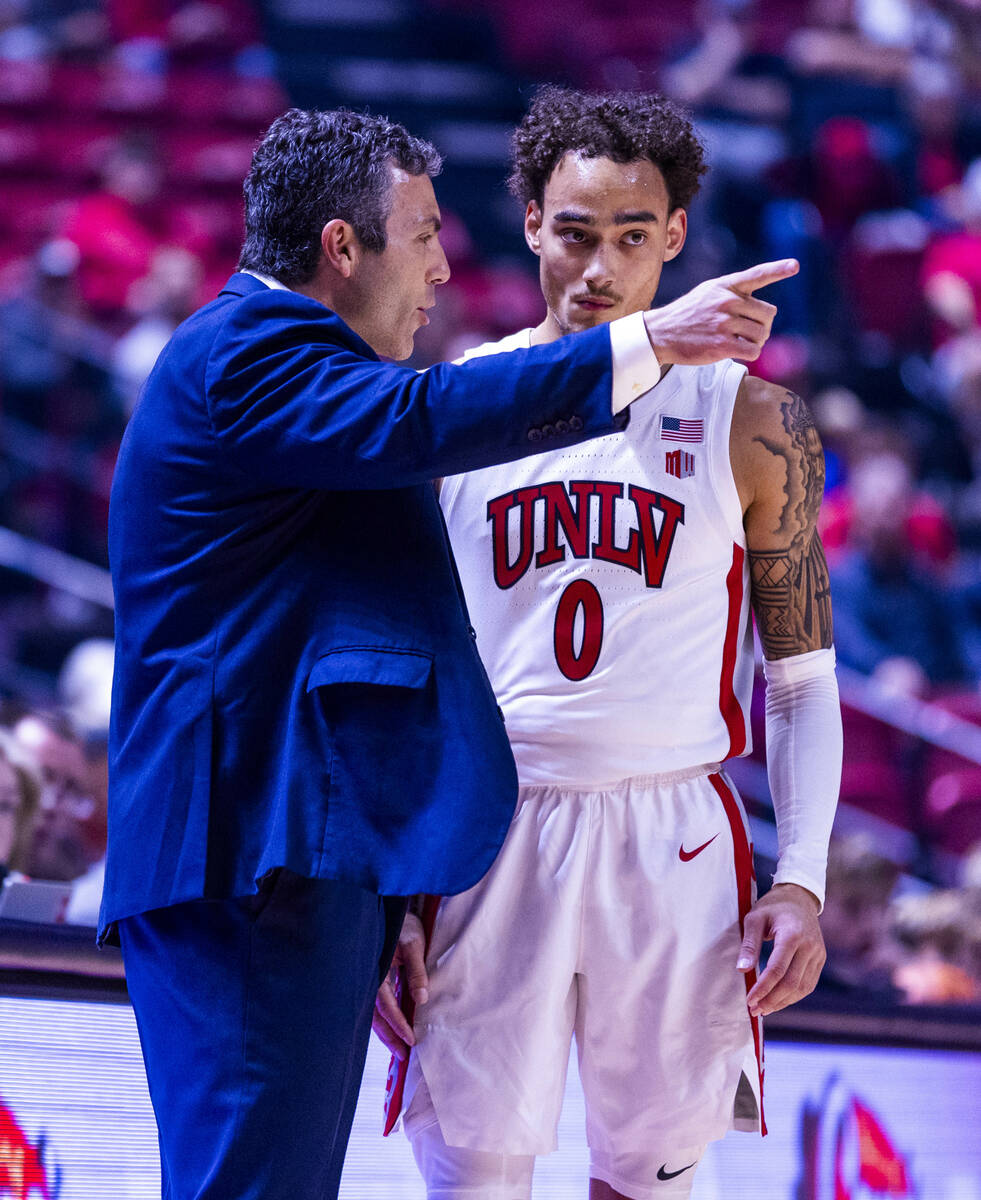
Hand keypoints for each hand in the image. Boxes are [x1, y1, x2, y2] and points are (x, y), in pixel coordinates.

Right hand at [372, 911, 428, 1060]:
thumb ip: (416, 971)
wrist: (392, 909)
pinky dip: (386, 1019)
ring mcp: (372, 979)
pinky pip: (379, 1004)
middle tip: (402, 1056)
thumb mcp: (414, 944)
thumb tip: (422, 998)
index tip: (410, 1039)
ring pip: (375, 1012)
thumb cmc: (405, 925)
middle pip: (376, 1015)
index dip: (398, 1023)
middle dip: (389, 1036)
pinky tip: (393, 1029)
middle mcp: (371, 978)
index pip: (387, 1005)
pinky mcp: (377, 979)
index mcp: (377, 969)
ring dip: (387, 1031)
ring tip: (399, 1049)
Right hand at [644, 259, 798, 364]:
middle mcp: (727, 301)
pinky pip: (753, 350)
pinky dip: (750, 353)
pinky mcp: (722, 345)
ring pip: (762, 334)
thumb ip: (733, 294)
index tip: (795, 265)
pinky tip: (738, 351)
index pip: (757, 274)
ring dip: (756, 341)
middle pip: (768, 314)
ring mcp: (725, 323)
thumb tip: (763, 312)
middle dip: (761, 325)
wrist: (661, 333)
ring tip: (740, 342)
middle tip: (747, 331)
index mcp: (726, 286)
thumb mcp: (707, 293)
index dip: (778, 269)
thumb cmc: (687, 314)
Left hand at [738, 882, 825, 1016]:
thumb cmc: (772, 907)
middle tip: (754, 1009)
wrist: (799, 898)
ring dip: (783, 1001)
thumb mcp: (754, 918)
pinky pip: (808, 983)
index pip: (777, 969)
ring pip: (802, 987)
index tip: (749, 1000)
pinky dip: (794, 995)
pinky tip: (779, 1000)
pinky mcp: (821, 959)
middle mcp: (810, 946)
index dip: (763, 988)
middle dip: (772, 1000)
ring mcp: (818, 953)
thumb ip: (749, 944)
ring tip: (764, 1009)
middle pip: (791, 982)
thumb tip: (742, 969)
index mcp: (792, 934)